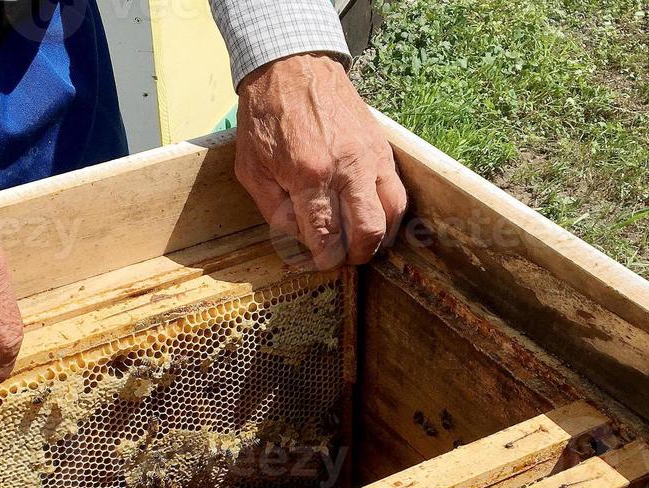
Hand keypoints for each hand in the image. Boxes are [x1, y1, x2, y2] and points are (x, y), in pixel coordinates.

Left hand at [236, 53, 406, 268]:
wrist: (292, 64)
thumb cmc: (266, 116)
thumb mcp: (252, 168)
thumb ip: (274, 211)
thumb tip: (301, 240)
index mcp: (309, 176)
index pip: (327, 238)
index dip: (324, 259)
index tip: (320, 261)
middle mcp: (346, 168)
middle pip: (367, 233)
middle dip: (355, 255)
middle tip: (343, 256)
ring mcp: (370, 157)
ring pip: (392, 215)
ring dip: (379, 237)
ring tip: (360, 240)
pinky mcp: (382, 147)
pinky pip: (397, 190)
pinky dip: (388, 212)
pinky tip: (371, 215)